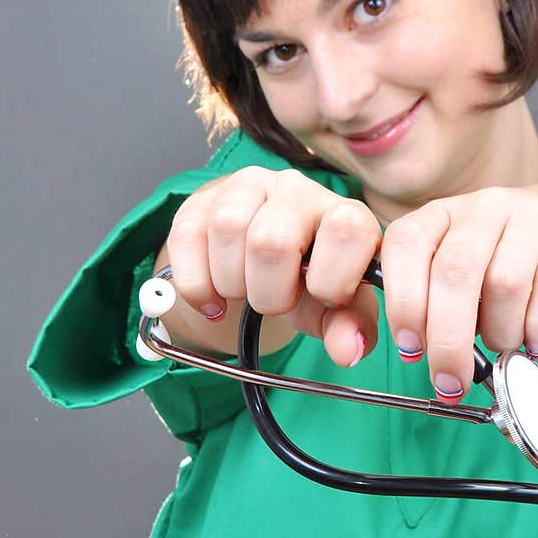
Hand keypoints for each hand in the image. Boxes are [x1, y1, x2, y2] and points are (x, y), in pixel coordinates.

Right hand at [166, 167, 382, 366]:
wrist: (260, 260)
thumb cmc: (306, 280)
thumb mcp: (334, 308)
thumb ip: (350, 326)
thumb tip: (348, 351)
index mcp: (344, 214)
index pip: (348, 231)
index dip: (331, 281)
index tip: (325, 300)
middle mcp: (300, 190)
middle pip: (272, 240)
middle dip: (268, 293)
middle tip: (274, 302)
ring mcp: (250, 186)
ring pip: (227, 227)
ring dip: (231, 283)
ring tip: (243, 292)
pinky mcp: (205, 197)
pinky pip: (187, 235)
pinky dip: (195, 284)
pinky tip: (211, 298)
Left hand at [379, 183, 537, 397]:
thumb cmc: (510, 258)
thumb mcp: (464, 267)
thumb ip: (433, 298)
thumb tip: (416, 350)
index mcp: (446, 213)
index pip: (407, 243)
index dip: (403, 300)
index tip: (410, 348)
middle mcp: (487, 208)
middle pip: (454, 272)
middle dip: (448, 339)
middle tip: (451, 380)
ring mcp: (535, 219)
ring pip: (505, 284)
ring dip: (499, 334)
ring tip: (504, 347)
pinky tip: (535, 343)